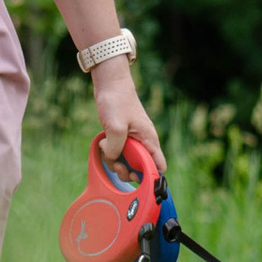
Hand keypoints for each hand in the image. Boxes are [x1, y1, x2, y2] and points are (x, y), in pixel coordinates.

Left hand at [91, 57, 162, 174]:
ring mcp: (133, 141)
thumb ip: (116, 148)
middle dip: (126, 170)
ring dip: (115, 162)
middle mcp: (144, 143)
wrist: (110, 85)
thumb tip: (113, 160)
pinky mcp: (123, 138)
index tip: (134, 175)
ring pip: (127, 163)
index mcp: (149, 140)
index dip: (149, 177)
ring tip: (106, 150)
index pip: (158, 167)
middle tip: (115, 163)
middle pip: (140, 169)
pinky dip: (110, 153)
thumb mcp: (115, 126)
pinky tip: (103, 143)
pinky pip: (118, 154)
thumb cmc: (117, 101)